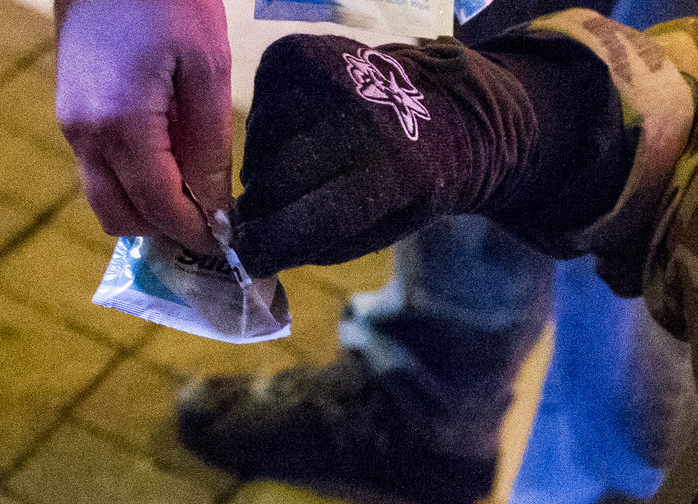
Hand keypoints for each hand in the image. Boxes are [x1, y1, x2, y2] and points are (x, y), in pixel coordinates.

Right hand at [55, 0, 233, 255]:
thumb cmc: (167, 0)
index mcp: (122, 128)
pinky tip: (165, 156)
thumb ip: (208, 144)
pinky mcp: (69, 112)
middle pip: (120, 219)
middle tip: (206, 219)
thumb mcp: (207, 68)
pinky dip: (130, 178)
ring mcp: (70, 126)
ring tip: (189, 187)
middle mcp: (86, 137)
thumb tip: (214, 206)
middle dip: (164, 229)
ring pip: (105, 197)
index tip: (227, 241)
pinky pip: (99, 168)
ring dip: (144, 206)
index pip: (159, 208)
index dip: (195, 232)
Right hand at [233, 35, 536, 275]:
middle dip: (263, 209)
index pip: (306, 220)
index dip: (267, 246)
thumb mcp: (389, 229)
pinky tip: (298, 135)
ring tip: (299, 170)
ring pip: (258, 146)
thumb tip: (254, 250)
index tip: (248, 257)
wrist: (449, 104)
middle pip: (273, 182)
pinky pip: (258, 110)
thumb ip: (323, 244)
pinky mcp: (295, 52)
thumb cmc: (416, 181)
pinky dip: (268, 133)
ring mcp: (324, 75)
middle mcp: (356, 115)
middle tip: (269, 217)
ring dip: (266, 169)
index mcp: (392, 171)